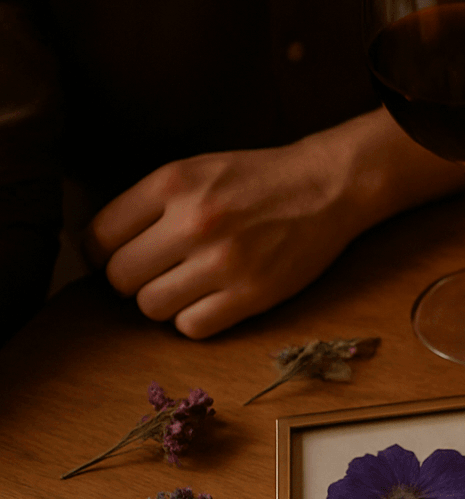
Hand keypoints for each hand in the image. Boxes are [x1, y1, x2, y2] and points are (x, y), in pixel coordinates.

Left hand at [83, 3, 464, 339]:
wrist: (332, 185)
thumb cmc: (262, 178)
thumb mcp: (197, 170)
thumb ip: (149, 202)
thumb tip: (104, 248)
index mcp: (171, 185)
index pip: (98, 238)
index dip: (107, 253)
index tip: (128, 255)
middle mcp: (192, 222)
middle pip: (121, 279)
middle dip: (137, 281)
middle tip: (162, 274)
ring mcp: (223, 261)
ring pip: (152, 308)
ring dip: (167, 304)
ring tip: (192, 288)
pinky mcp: (253, 294)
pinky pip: (193, 328)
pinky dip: (198, 321)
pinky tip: (216, 302)